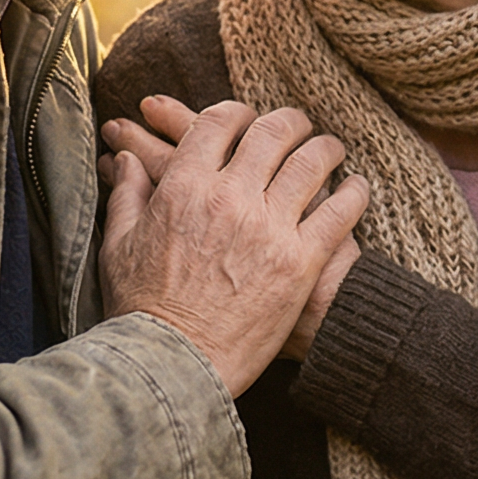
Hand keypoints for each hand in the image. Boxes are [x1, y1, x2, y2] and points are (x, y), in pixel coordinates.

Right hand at [99, 100, 368, 398]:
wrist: (176, 366)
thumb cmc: (141, 311)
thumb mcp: (120, 246)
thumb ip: (127, 196)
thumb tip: (125, 160)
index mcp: (184, 188)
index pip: (218, 123)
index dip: (237, 112)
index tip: (248, 117)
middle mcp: (229, 197)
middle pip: (271, 133)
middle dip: (289, 121)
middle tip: (298, 124)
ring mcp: (268, 227)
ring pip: (310, 163)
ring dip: (325, 147)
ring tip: (332, 148)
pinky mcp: (300, 261)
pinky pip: (339, 212)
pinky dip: (353, 194)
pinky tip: (358, 188)